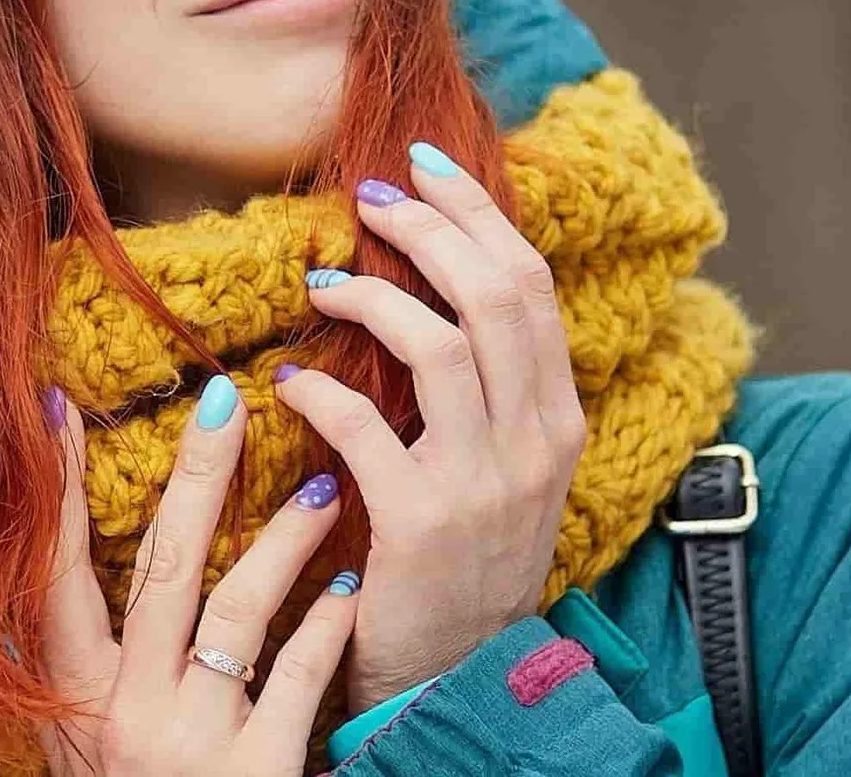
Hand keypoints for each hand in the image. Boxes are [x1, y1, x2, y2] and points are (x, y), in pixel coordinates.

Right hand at [39, 379, 359, 776]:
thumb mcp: (69, 748)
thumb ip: (64, 671)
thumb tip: (32, 583)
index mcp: (67, 697)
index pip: (52, 572)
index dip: (53, 491)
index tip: (56, 407)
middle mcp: (121, 713)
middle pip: (159, 569)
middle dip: (195, 476)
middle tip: (229, 396)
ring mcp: (190, 743)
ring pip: (237, 613)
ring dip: (285, 540)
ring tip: (328, 486)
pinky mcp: (256, 776)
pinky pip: (296, 683)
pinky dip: (325, 631)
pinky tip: (350, 590)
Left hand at [270, 143, 587, 710]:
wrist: (458, 683)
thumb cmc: (462, 565)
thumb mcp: (504, 470)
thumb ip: (487, 388)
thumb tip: (437, 282)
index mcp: (559, 419)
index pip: (530, 284)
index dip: (477, 213)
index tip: (422, 167)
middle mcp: (536, 443)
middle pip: (495, 294)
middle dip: (430, 227)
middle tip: (368, 199)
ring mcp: (484, 484)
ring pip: (439, 345)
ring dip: (373, 296)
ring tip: (321, 284)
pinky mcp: (421, 525)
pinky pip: (366, 427)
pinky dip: (322, 390)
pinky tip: (290, 382)